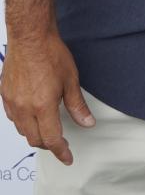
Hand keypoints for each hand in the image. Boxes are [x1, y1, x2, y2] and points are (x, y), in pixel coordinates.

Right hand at [0, 33, 94, 164]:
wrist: (30, 36)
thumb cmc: (51, 53)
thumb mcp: (71, 80)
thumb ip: (77, 106)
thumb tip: (87, 123)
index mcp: (42, 107)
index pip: (52, 140)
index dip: (61, 152)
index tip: (67, 158)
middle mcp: (24, 108)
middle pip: (35, 139)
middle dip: (49, 145)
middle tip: (60, 142)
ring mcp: (12, 102)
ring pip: (22, 130)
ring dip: (35, 134)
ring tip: (47, 130)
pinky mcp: (5, 94)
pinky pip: (12, 117)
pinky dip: (23, 123)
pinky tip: (31, 116)